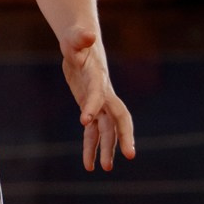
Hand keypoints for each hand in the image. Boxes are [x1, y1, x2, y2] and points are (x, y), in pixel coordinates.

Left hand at [62, 35, 135, 172]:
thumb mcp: (74, 38)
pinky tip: (89, 165)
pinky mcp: (91, 109)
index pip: (98, 95)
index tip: (83, 121)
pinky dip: (91, 147)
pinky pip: (94, 132)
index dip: (92, 106)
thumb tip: (87, 34)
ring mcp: (100, 103)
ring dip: (106, 148)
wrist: (83, 44)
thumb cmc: (77, 40)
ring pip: (107, 130)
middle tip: (130, 154)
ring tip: (105, 169)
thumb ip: (80, 38)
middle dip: (123, 136)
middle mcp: (103, 94)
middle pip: (118, 118)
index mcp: (98, 78)